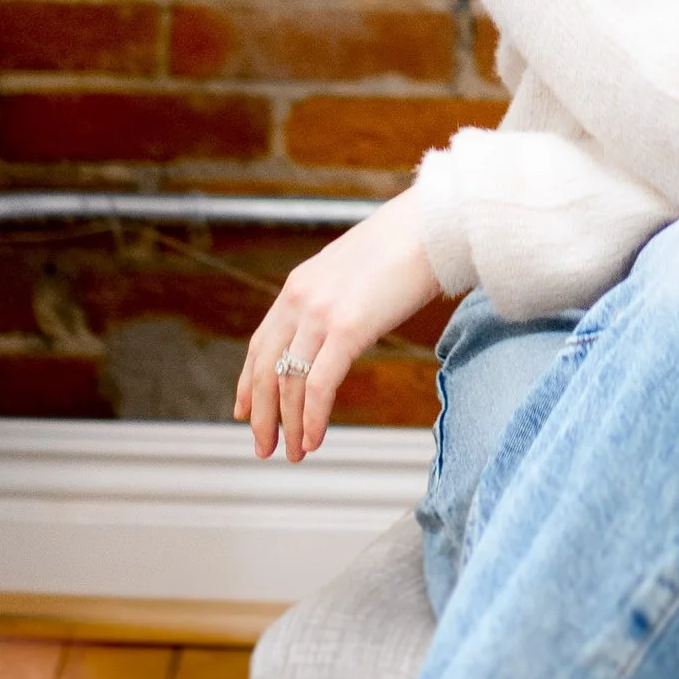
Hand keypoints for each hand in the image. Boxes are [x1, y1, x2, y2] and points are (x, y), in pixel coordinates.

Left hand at [233, 190, 443, 462]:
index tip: (244, 411)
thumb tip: (345, 326)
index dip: (249, 382)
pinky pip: (319, 384)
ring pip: (290, 382)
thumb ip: (340, 300)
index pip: (262, 343)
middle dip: (262, 414)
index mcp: (300, 286)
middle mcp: (300, 300)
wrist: (434, 225)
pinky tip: (313, 439)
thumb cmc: (409, 246)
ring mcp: (320, 314)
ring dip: (288, 424)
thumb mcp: (358, 273)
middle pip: (266, 368)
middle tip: (263, 447)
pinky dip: (313, 417)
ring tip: (293, 453)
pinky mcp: (346, 328)